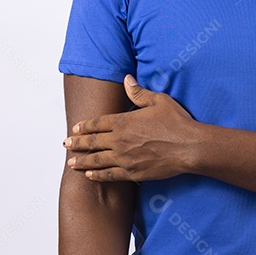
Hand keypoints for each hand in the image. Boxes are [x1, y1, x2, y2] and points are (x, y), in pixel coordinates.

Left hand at [63, 75, 198, 181]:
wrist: (189, 147)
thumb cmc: (177, 122)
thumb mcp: (159, 101)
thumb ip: (139, 92)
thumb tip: (126, 79)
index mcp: (125, 122)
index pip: (98, 123)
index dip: (85, 126)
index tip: (75, 128)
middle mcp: (120, 140)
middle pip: (93, 142)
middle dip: (77, 143)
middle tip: (66, 144)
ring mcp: (125, 158)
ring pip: (97, 160)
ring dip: (82, 161)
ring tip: (71, 162)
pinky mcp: (132, 173)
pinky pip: (109, 175)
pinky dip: (97, 175)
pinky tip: (89, 175)